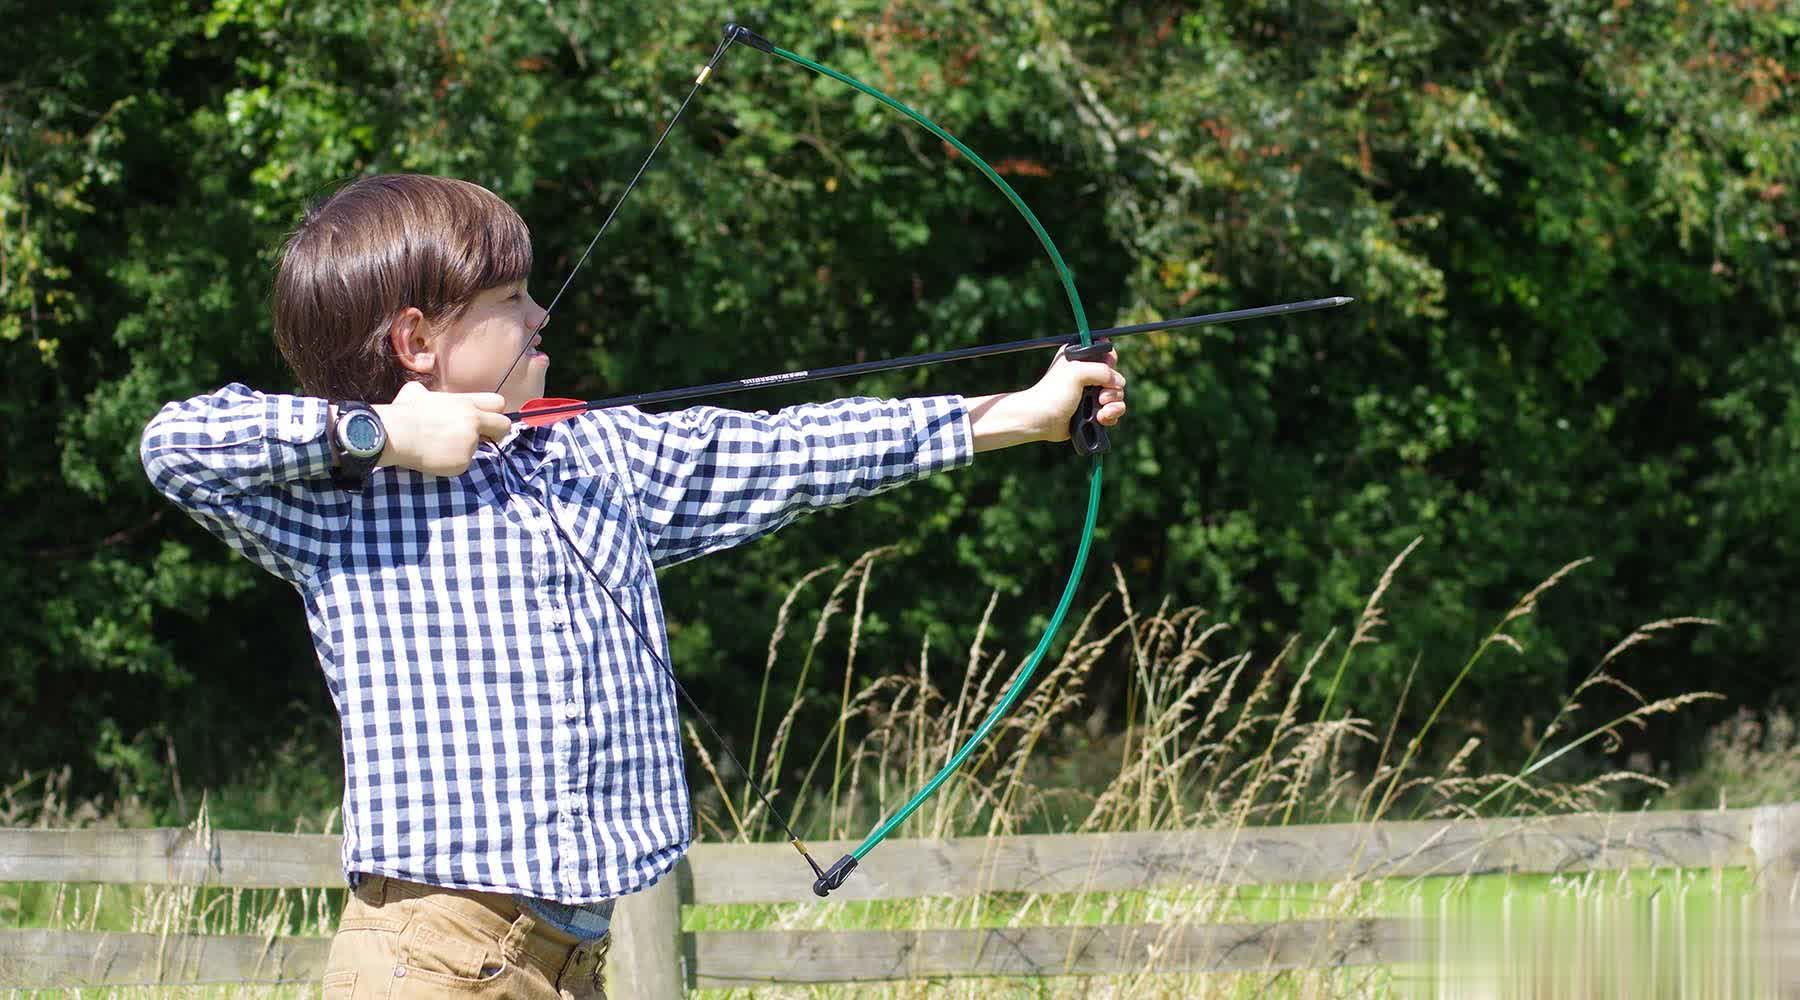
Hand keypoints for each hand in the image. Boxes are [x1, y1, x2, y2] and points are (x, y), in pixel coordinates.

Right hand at [371, 381, 511, 475]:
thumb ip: (429, 394)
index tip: (487, 421)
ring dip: (464, 449)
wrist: (396, 434)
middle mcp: (473, 421)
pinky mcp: (463, 461)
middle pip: (504, 426)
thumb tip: (422, 393)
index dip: (494, 413)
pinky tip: (435, 457)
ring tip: (439, 446)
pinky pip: (463, 463)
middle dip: (498, 433)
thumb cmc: (403, 412)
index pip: (498, 404)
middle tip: (484, 438)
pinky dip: (451, 463)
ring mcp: (470, 442)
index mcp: (466, 403)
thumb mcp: (416, 392)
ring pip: (478, 448)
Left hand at [968, 345, 1126, 452]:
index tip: (1105, 371)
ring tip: (1101, 412)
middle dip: (1113, 389)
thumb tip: (1120, 383)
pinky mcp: (1093, 411)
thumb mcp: (1077, 373)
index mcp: (1080, 358)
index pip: (1106, 352)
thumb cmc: (1053, 394)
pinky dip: (1111, 416)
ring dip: (1114, 405)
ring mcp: (1091, 393)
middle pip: (1116, 377)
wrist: (1041, 420)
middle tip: (1099, 397)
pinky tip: (1101, 419)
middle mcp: (1087, 374)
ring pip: (1117, 396)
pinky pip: (1114, 411)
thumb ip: (1103, 371)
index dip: (1110, 362)